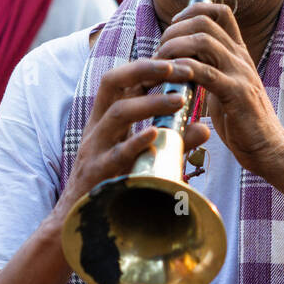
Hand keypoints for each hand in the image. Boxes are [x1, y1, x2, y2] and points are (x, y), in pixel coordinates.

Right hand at [52, 59, 210, 219]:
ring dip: (149, 103)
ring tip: (179, 100)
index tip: (180, 62)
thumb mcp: (144, 157)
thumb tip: (204, 128)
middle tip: (177, 68)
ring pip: (117, 114)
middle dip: (143, 69)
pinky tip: (153, 135)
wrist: (79, 221)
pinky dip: (135, 143)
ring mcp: (95, 148)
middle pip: (112, 83)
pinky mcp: (97, 174)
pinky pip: (115, 155)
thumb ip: (173, 142)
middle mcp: (98, 126)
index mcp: (107, 118)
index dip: (149, 66)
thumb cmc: (113, 183)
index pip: (124, 80)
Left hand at [155, 1, 283, 178]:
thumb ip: (211, 72)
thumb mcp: (226, 88)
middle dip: (173, 31)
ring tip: (159, 66)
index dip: (192, 11)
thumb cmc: (243, 123)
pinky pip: (205, 72)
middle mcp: (240, 57)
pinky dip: (183, 70)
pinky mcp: (236, 93)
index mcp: (238, 54)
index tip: (173, 27)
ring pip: (202, 41)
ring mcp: (240, 73)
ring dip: (173, 48)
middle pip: (204, 21)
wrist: (269, 148)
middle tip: (159, 53)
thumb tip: (184, 64)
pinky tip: (171, 80)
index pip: (220, 12)